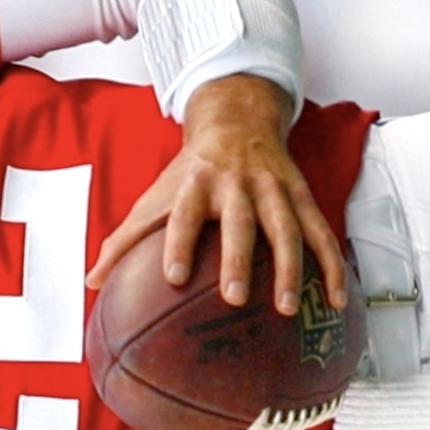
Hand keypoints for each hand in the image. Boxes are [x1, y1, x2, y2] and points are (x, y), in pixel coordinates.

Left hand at [88, 75, 347, 315]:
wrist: (238, 120)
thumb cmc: (190, 172)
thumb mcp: (157, 195)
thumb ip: (124, 239)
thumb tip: (92, 283)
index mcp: (196, 184)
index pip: (185, 214)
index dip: (179, 243)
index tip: (173, 277)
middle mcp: (237, 184)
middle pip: (241, 223)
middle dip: (238, 259)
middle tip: (233, 298)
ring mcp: (274, 190)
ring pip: (287, 229)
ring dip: (290, 269)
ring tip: (286, 309)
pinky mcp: (301, 197)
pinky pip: (321, 234)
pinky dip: (332, 267)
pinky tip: (337, 302)